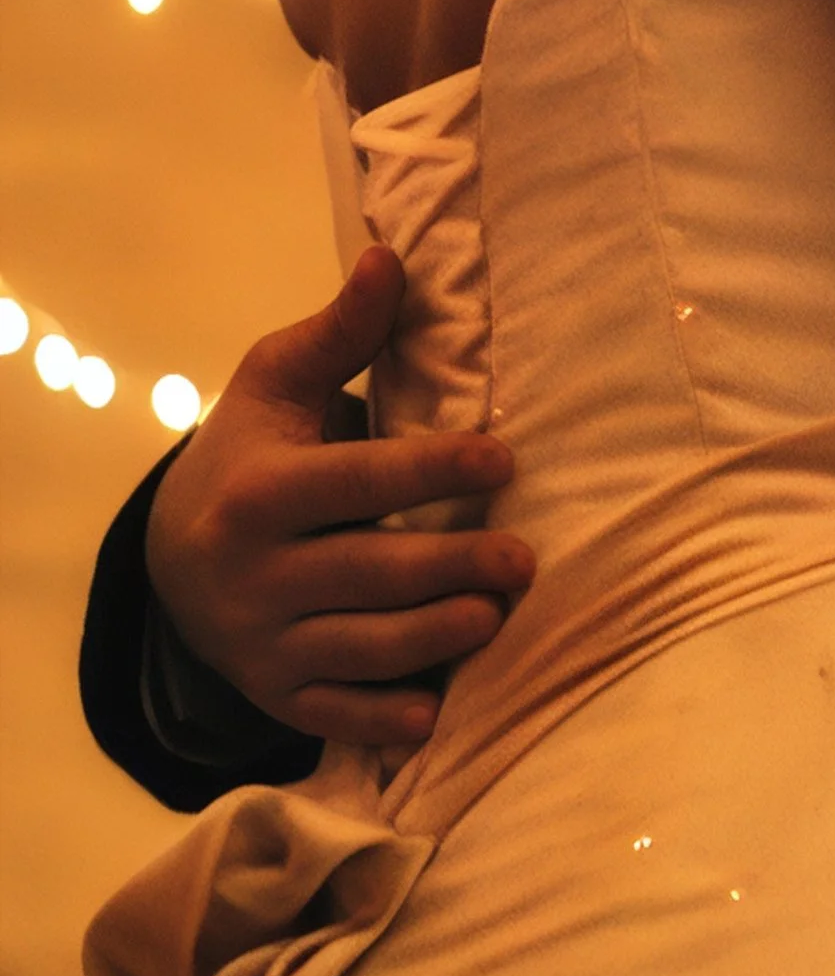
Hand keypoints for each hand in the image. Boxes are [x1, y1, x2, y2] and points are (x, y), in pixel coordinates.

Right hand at [144, 246, 534, 752]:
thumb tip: (390, 258)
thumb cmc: (249, 450)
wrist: (169, 553)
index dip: (431, 469)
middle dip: (450, 566)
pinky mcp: (274, 690)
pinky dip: (382, 717)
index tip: (503, 458)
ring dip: (432, 638)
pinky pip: (332, 713)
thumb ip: (340, 331)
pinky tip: (436, 711)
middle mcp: (253, 573)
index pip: (356, 481)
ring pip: (359, 647)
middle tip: (524, 557)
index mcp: (258, 491)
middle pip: (367, 572)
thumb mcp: (274, 382)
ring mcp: (260, 640)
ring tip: (495, 614)